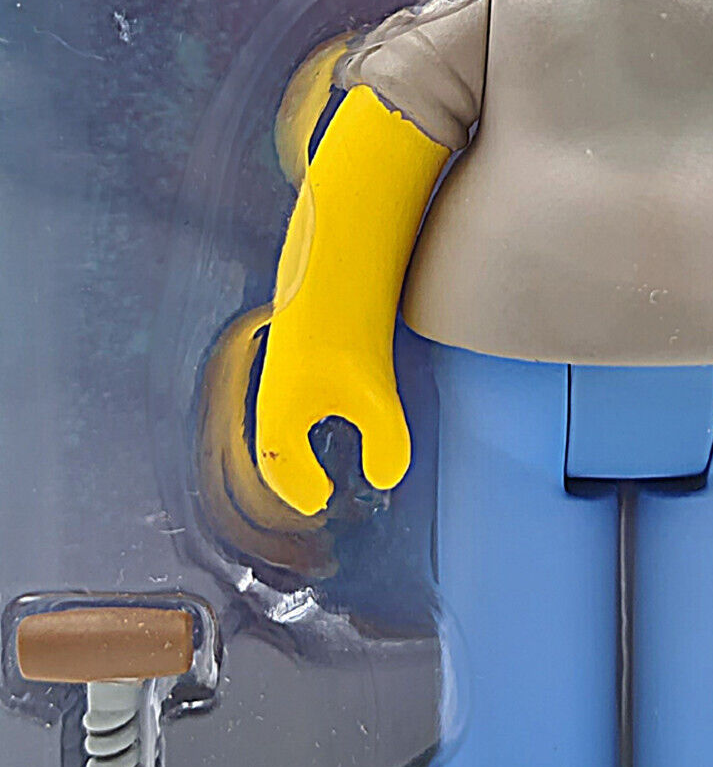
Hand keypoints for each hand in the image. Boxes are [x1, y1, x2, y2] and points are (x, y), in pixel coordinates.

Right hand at [255, 330, 410, 515]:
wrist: (332, 263)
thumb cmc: (344, 329)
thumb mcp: (375, 394)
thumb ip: (385, 442)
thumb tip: (386, 478)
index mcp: (280, 417)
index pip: (280, 469)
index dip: (300, 489)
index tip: (321, 502)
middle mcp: (273, 394)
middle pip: (273, 449)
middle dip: (291, 475)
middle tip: (317, 494)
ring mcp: (282, 370)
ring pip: (281, 422)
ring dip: (296, 448)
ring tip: (320, 461)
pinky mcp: (298, 350)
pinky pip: (294, 398)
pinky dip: (303, 419)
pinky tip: (330, 410)